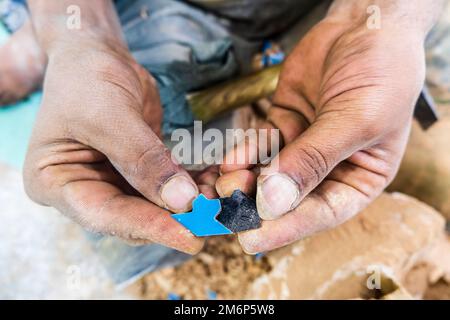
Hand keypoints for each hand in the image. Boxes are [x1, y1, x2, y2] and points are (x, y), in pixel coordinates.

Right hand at [23, 41, 203, 253]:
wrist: (95, 55)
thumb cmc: (86, 78)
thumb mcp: (109, 115)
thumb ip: (144, 159)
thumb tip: (184, 200)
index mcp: (55, 183)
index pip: (104, 215)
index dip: (148, 227)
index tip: (189, 237)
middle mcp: (83, 190)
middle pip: (132, 215)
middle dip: (174, 219)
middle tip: (214, 221)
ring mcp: (112, 182)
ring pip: (154, 205)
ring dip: (189, 204)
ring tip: (221, 200)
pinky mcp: (137, 173)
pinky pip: (167, 186)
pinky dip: (192, 186)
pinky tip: (216, 182)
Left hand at [218, 13, 426, 252]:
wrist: (365, 24)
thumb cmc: (382, 71)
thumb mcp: (357, 120)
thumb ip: (314, 160)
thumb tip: (273, 202)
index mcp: (359, 177)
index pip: (322, 212)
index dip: (287, 227)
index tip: (251, 240)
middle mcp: (329, 168)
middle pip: (290, 197)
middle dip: (257, 204)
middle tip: (227, 208)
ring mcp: (303, 146)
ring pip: (269, 172)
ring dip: (245, 180)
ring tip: (225, 182)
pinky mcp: (283, 124)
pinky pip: (260, 144)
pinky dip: (244, 152)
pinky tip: (230, 159)